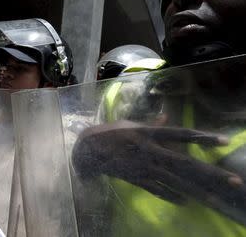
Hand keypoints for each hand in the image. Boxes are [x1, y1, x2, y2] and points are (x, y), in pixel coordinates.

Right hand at [72, 121, 245, 220]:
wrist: (88, 150)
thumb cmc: (110, 133)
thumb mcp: (132, 124)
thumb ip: (152, 124)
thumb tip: (167, 117)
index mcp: (149, 133)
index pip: (181, 134)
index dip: (202, 138)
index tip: (224, 141)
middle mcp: (151, 151)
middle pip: (186, 163)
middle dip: (211, 173)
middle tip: (235, 181)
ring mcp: (145, 167)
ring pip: (176, 181)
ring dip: (198, 191)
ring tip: (217, 199)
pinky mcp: (137, 179)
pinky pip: (158, 190)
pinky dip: (172, 196)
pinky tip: (187, 202)